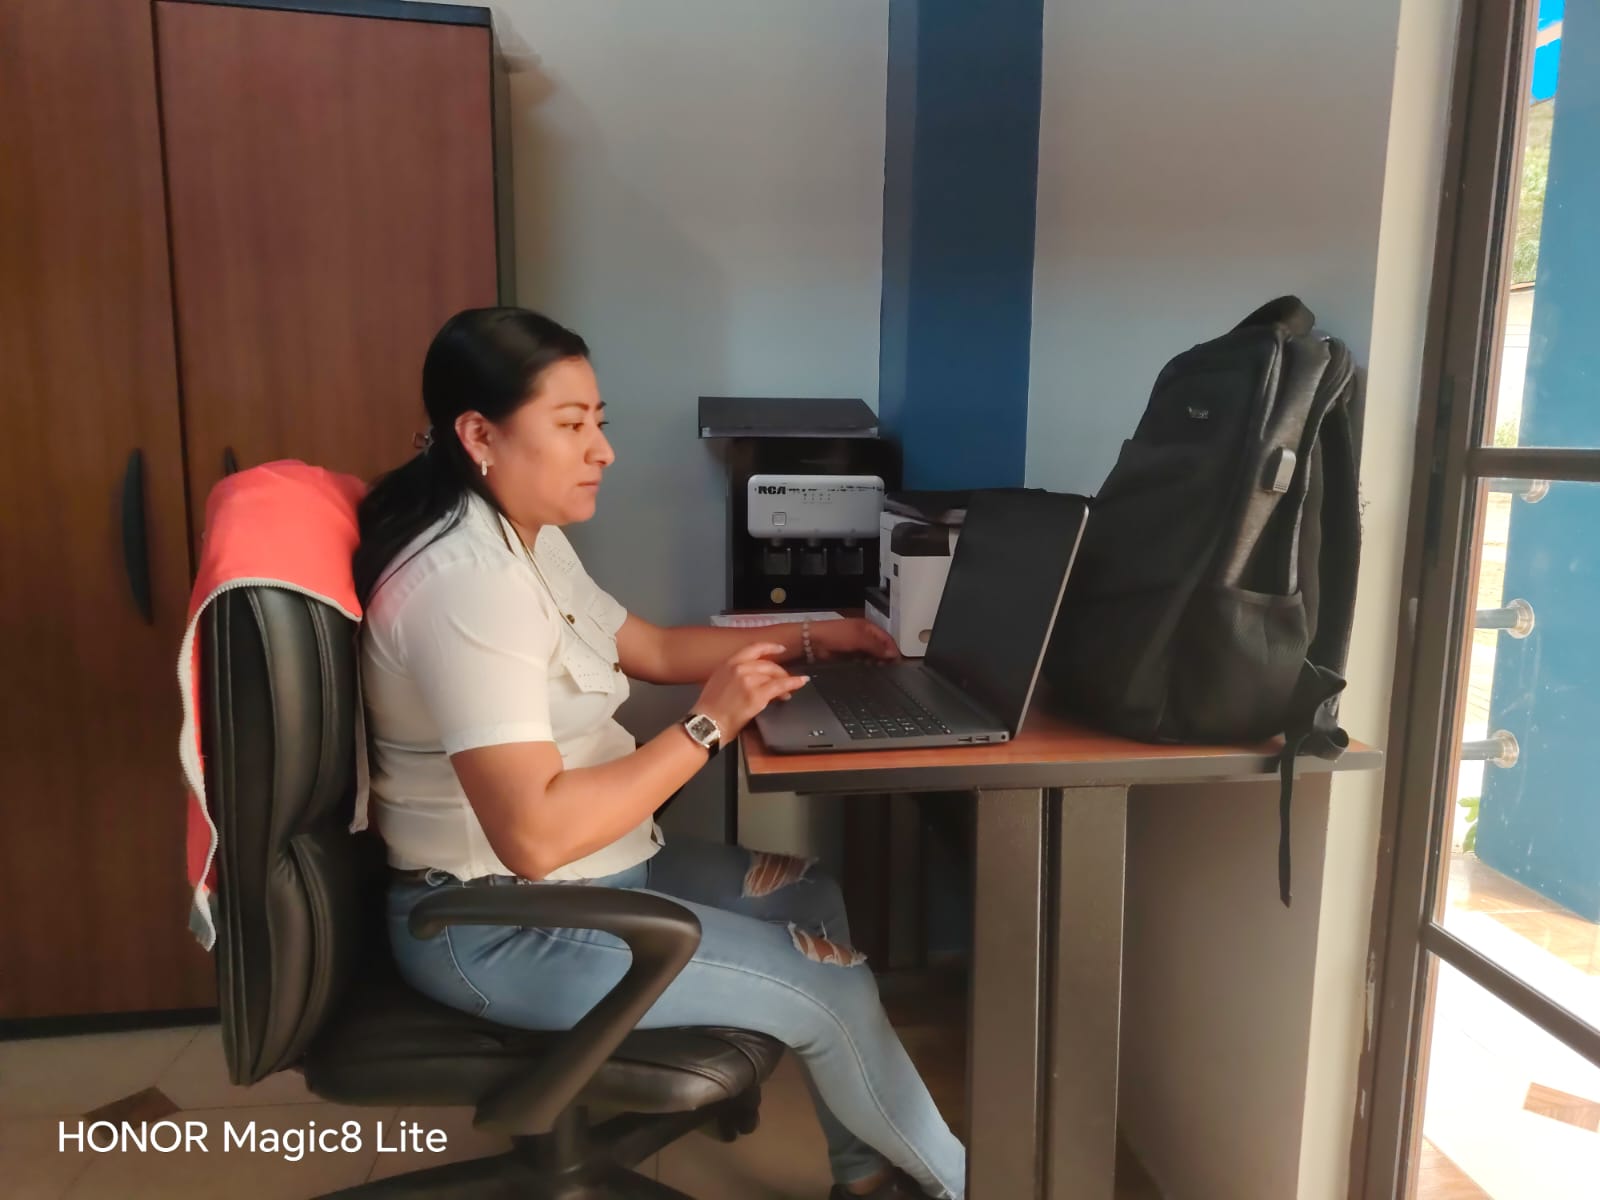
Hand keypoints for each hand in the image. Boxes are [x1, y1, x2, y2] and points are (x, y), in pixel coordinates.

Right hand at [693, 642, 810, 740]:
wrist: (707, 724)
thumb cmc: (708, 710)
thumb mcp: (717, 683)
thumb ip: (733, 675)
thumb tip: (750, 677)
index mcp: (728, 664)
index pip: (753, 649)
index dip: (769, 647)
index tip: (779, 649)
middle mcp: (739, 668)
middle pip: (767, 664)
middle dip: (779, 672)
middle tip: (785, 680)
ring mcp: (749, 680)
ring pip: (774, 675)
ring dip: (785, 681)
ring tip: (788, 691)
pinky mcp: (757, 694)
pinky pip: (780, 686)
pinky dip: (793, 683)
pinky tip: (800, 682)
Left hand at [807, 617, 898, 662]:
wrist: (813, 642)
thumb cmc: (836, 635)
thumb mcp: (859, 638)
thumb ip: (876, 646)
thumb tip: (892, 654)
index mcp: (868, 627)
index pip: (886, 638)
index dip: (893, 649)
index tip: (897, 662)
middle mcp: (863, 635)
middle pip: (880, 646)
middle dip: (885, 656)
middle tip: (887, 667)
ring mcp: (855, 644)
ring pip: (871, 654)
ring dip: (876, 660)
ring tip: (878, 668)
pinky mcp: (848, 654)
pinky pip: (862, 659)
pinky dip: (866, 663)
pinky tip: (867, 668)